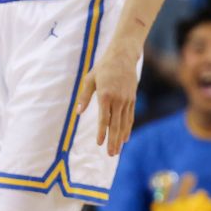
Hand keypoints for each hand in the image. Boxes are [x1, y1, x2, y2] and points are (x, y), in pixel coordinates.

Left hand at [75, 40, 139, 155]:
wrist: (123, 56)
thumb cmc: (103, 67)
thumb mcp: (90, 79)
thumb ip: (85, 96)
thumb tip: (78, 112)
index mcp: (106, 95)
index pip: (104, 118)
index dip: (102, 132)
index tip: (99, 143)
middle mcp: (118, 99)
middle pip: (116, 124)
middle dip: (113, 140)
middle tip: (111, 154)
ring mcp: (127, 100)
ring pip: (124, 123)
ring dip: (120, 138)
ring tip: (117, 151)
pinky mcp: (132, 99)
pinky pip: (130, 117)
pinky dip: (128, 128)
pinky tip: (125, 138)